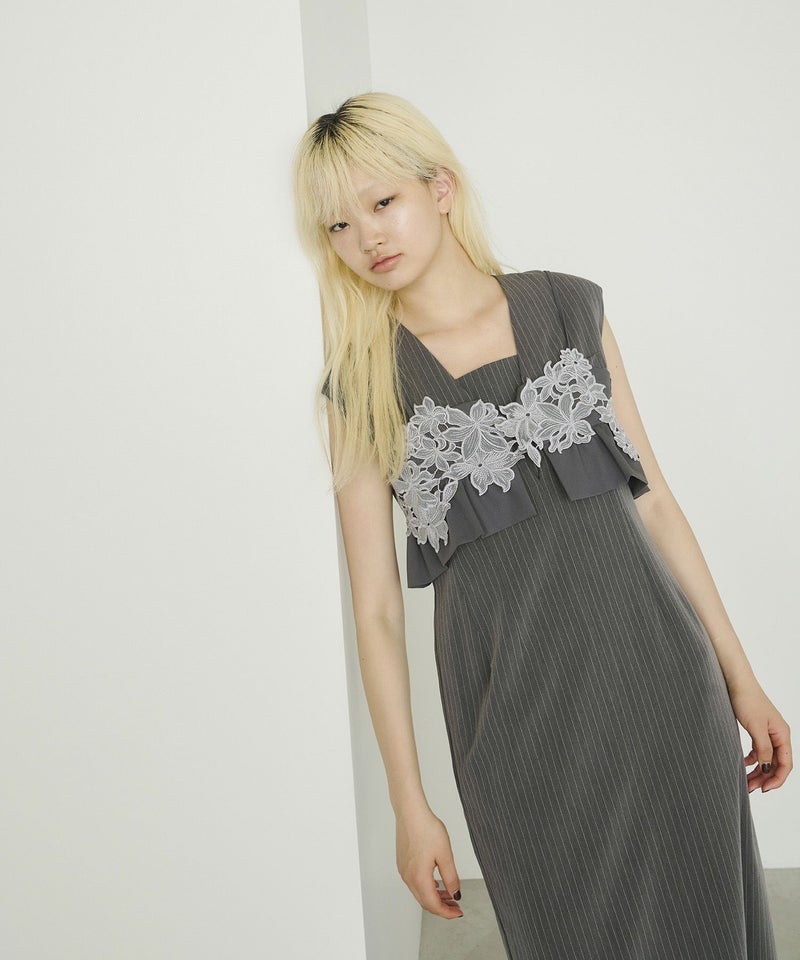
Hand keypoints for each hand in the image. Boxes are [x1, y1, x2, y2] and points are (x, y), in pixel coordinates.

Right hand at [395, 808, 463, 918]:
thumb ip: (451, 877)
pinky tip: (436, 882)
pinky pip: (414, 883)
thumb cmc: (426, 828)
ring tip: (449, 894)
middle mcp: (408, 877)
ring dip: (434, 897)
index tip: (459, 912)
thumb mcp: (445, 854)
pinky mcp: (402, 863)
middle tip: (456, 906)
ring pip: (419, 893)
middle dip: (442, 907)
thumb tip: (455, 894)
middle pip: (425, 902)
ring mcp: (403, 870)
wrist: (410, 812)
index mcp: (419, 877)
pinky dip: (426, 888)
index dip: (447, 913)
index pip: (433, 905)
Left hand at [728, 678, 792, 793]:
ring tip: (746, 781)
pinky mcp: (757, 729)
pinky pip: (759, 750)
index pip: (786, 764)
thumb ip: (763, 748)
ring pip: (767, 758)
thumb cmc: (747, 699)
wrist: (735, 681)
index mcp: (782, 734)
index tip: (764, 789)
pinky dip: (752, 758)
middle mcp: (778, 735)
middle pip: (776, 763)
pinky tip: (744, 763)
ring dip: (758, 770)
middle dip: (765, 778)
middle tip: (750, 788)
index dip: (777, 779)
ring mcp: (768, 732)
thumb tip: (768, 768)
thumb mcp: (755, 727)